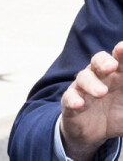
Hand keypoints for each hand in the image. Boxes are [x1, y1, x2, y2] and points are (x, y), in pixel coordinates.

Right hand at [60, 41, 122, 160]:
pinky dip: (73, 99)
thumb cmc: (116, 113)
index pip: (119, 61)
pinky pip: (69, 98)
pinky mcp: (70, 103)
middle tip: (111, 66)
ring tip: (101, 92)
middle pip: (98, 63)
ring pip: (83, 79)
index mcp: (116, 77)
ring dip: (92, 84)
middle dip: (104, 62)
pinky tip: (79, 104)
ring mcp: (83, 89)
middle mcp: (98, 78)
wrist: (94, 133)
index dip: (121, 54)